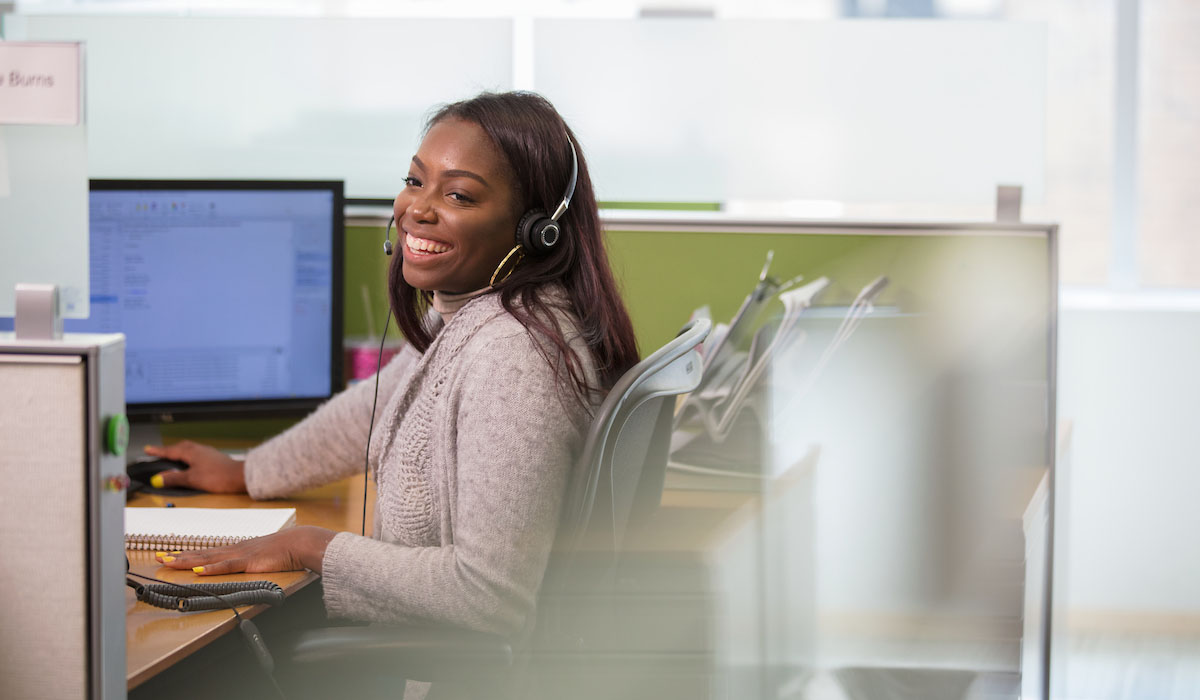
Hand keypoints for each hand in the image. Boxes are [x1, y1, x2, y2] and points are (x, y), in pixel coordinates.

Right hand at [143, 440, 246, 492]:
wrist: (240, 476)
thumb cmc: (218, 476)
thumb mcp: (192, 479)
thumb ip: (174, 478)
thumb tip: (158, 479)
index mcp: (191, 452)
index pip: (170, 450)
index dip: (158, 451)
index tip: (148, 449)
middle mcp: (199, 449)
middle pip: (180, 447)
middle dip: (169, 450)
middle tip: (159, 453)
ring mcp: (208, 452)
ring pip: (189, 449)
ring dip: (179, 452)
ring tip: (173, 458)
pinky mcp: (214, 458)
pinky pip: (196, 454)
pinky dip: (189, 457)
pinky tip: (191, 463)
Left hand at [154, 526, 336, 575]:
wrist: (301, 542)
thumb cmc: (285, 550)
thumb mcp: (262, 556)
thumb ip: (249, 562)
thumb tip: (239, 568)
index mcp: (236, 550)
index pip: (206, 552)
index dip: (186, 554)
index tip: (168, 555)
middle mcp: (234, 550)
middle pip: (201, 553)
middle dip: (178, 556)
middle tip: (158, 558)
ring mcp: (240, 555)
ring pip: (208, 558)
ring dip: (187, 560)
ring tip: (169, 562)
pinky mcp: (249, 562)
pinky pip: (227, 566)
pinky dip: (212, 568)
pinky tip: (199, 569)